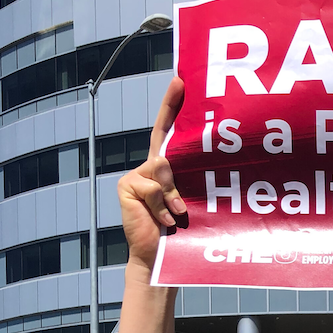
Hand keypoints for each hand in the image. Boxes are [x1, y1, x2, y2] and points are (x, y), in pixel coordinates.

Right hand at [115, 77, 186, 332]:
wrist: (162, 253)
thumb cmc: (185, 226)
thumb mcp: (193, 195)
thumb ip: (192, 175)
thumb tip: (204, 157)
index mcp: (168, 163)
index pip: (169, 127)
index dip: (173, 103)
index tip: (181, 79)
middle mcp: (151, 164)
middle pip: (165, 147)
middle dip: (178, 169)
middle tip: (185, 188)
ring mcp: (137, 174)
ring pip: (162, 169)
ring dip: (176, 196)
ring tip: (179, 215)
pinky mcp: (127, 186)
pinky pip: (153, 187)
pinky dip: (164, 206)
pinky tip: (165, 221)